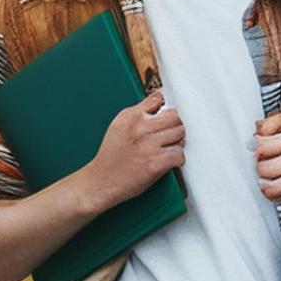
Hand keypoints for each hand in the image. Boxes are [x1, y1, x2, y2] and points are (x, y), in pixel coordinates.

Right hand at [85, 91, 185, 206]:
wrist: (101, 181)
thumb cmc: (110, 156)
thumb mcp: (118, 126)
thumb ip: (138, 113)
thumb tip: (159, 101)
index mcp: (130, 116)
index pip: (158, 100)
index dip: (165, 110)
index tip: (166, 117)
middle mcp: (140, 128)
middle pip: (175, 117)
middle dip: (175, 126)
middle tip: (169, 135)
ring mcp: (148, 146)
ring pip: (180, 135)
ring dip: (177, 143)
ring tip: (168, 148)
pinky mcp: (156, 163)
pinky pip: (179, 155)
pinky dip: (177, 159)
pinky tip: (168, 161)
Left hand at [254, 112, 280, 216]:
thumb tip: (257, 134)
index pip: (263, 140)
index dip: (258, 151)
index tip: (261, 156)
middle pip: (261, 161)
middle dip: (262, 170)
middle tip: (272, 173)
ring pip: (265, 179)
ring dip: (268, 184)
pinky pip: (274, 194)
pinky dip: (275, 195)